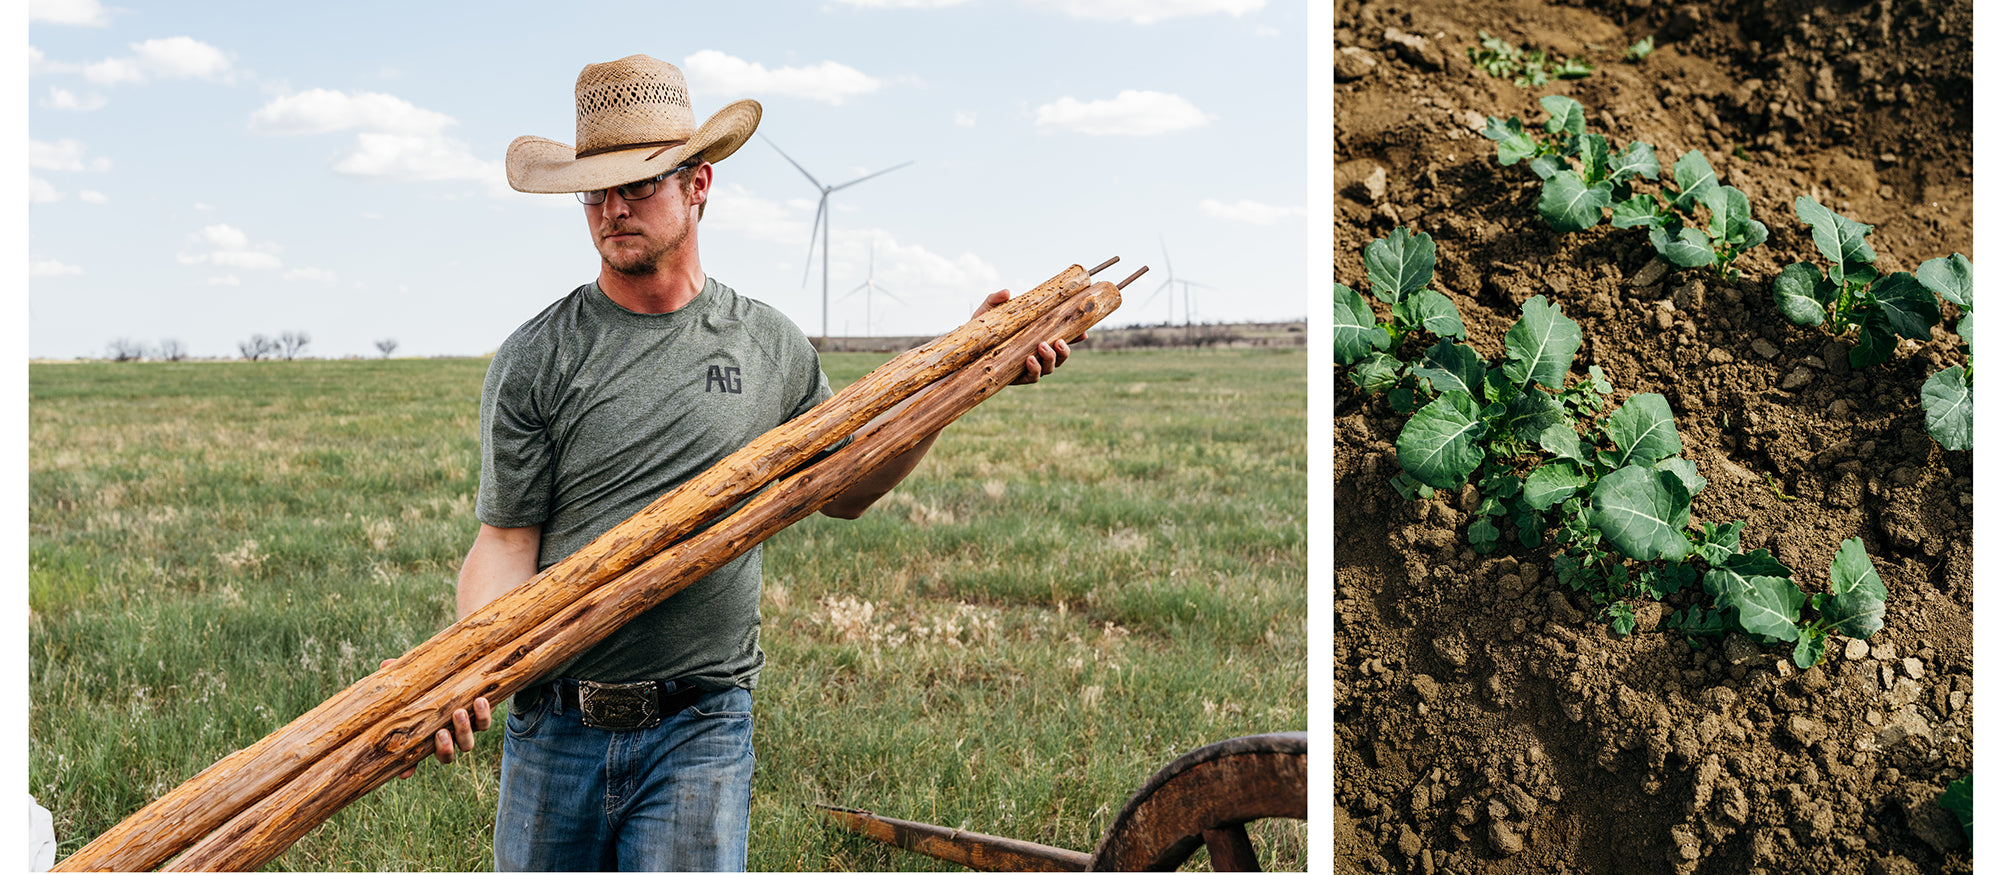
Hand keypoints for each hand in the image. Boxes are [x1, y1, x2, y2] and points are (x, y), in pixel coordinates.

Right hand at [380, 659, 492, 778]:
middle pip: (446, 756)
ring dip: (463, 731)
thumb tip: (385, 665)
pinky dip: (483, 714)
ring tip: (459, 712)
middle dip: (444, 748)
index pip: (415, 757)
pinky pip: (484, 724)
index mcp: (427, 734)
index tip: (403, 773)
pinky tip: (480, 700)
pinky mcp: (482, 718)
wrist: (473, 676)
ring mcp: (465, 730)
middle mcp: (447, 737)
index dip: (409, 768)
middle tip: (440, 733)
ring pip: (466, 744)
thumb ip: (404, 676)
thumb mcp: (419, 680)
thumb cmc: (436, 681)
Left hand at [974, 290, 1074, 384]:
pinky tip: (1029, 360)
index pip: (1061, 338)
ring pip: (1049, 368)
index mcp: (1036, 338)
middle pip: (1059, 357)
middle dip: (1064, 351)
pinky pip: (1030, 378)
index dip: (1075, 337)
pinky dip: (1033, 370)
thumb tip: (1007, 292)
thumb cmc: (980, 329)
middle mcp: (1035, 355)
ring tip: (1043, 347)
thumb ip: (996, 300)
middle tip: (1059, 341)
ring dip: (1051, 359)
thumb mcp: (989, 311)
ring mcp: (1026, 368)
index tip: (1084, 331)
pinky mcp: (1015, 378)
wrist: (962, 349)